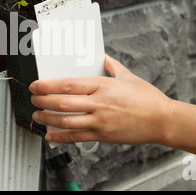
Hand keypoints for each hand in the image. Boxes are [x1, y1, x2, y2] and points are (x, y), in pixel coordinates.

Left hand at [30, 55, 174, 144]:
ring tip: (37, 115)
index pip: (68, 84)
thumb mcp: (128, 76)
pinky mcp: (103, 135)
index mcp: (103, 85)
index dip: (48, 85)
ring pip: (66, 121)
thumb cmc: (147, 99)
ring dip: (47, 118)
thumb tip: (103, 57)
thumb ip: (113, 66)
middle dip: (43, 101)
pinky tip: (51, 135)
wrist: (162, 120)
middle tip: (33, 99)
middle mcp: (99, 102)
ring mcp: (100, 121)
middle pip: (63, 102)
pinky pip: (76, 137)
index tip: (36, 85)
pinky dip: (61, 137)